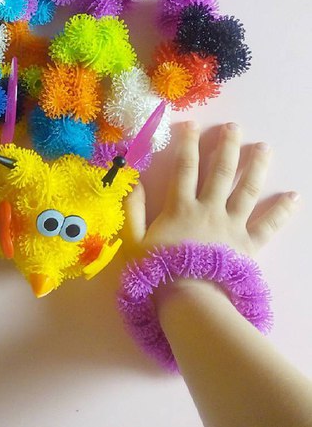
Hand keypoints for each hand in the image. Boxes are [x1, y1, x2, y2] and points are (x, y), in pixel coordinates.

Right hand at [123, 121, 299, 270]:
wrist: (190, 302)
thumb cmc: (158, 271)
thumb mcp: (134, 240)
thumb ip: (132, 209)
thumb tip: (134, 181)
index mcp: (181, 207)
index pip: (185, 168)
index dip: (187, 144)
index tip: (192, 124)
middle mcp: (209, 209)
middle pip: (220, 172)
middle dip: (227, 146)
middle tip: (234, 126)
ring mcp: (232, 226)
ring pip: (247, 191)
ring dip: (256, 167)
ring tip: (264, 147)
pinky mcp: (248, 245)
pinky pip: (268, 226)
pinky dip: (282, 211)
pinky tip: (294, 196)